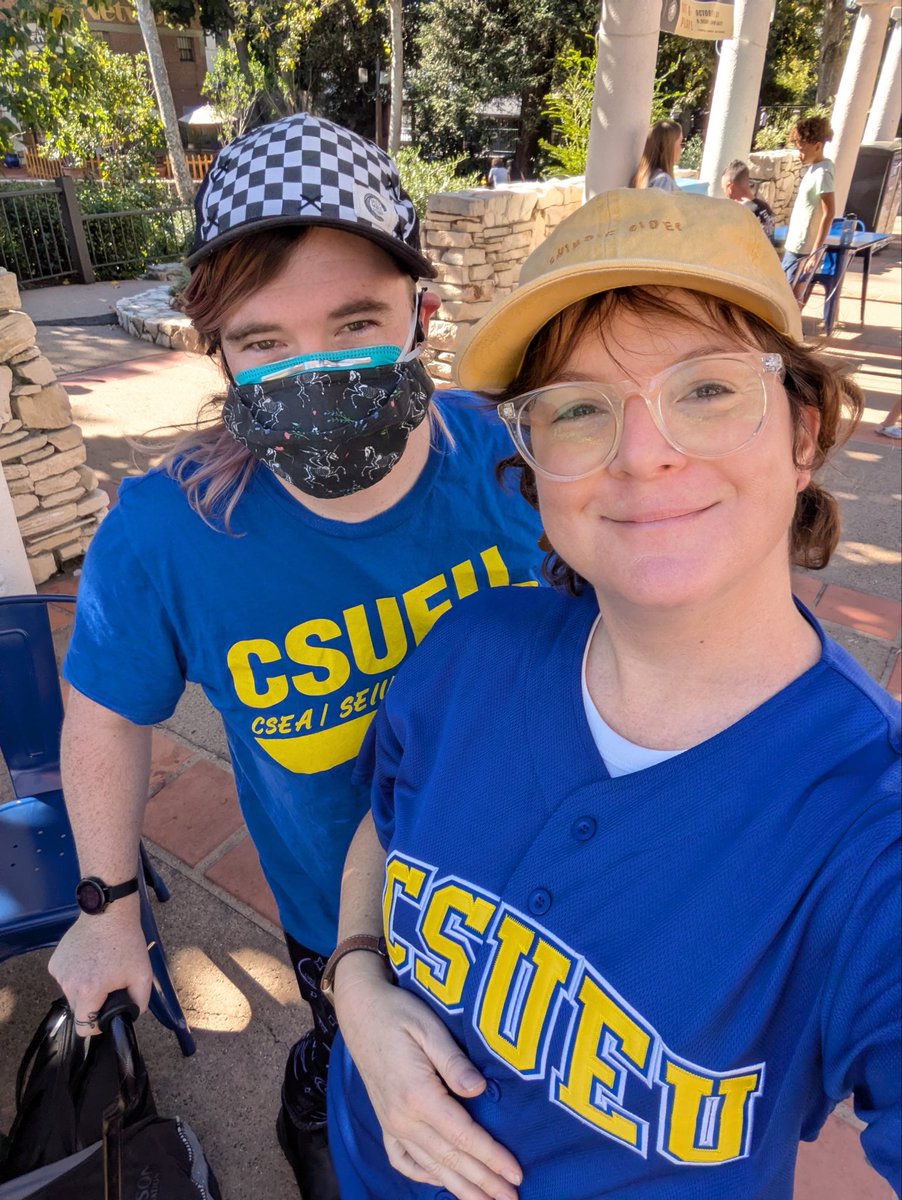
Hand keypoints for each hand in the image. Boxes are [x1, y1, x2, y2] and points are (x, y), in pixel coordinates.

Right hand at [48, 895, 151, 1037]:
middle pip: (79, 1009)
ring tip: (99, 967)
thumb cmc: (127, 942)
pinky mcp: (54, 962)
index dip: (97, 1025)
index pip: (84, 1028)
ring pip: (71, 993)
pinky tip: (88, 958)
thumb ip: (140, 1002)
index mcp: (88, 992)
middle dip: (93, 1003)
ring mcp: (58, 973)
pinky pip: (65, 978)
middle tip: (108, 984)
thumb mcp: (143, 974)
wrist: (109, 912)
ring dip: (83, 987)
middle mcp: (68, 985)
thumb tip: (132, 1015)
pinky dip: (75, 974)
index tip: (106, 1012)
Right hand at [335, 962, 521, 1199]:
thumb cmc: (398, 1012)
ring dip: (459, 1186)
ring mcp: (390, 1122)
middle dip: (483, 1182)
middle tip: (511, 1199)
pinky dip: (423, 1175)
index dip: (491, 1157)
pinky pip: (403, 1159)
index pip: (463, 1135)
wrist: (360, 1009)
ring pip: (430, 1165)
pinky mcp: (384, 1120)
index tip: (516, 1174)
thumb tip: (480, 1091)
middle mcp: (402, 1117)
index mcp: (417, 1094)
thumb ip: (454, 1061)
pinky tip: (440, 1180)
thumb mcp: (428, 1027)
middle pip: (450, 1158)